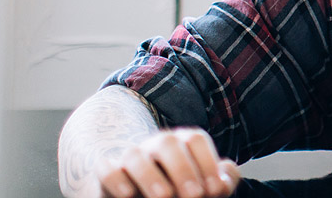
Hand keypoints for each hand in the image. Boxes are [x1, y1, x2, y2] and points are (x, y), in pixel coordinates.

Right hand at [94, 127, 240, 197]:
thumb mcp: (204, 184)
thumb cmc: (182, 187)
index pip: (195, 139)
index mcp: (182, 142)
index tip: (216, 190)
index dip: (208, 163)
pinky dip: (116, 180)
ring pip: (135, 156)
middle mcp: (156, 145)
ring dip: (150, 176)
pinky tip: (129, 195)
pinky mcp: (108, 173)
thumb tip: (224, 181)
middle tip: (194, 196)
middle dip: (183, 170)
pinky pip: (107, 170)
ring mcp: (131, 157)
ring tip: (165, 197)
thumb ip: (222, 180)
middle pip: (168, 144)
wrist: (143, 193)